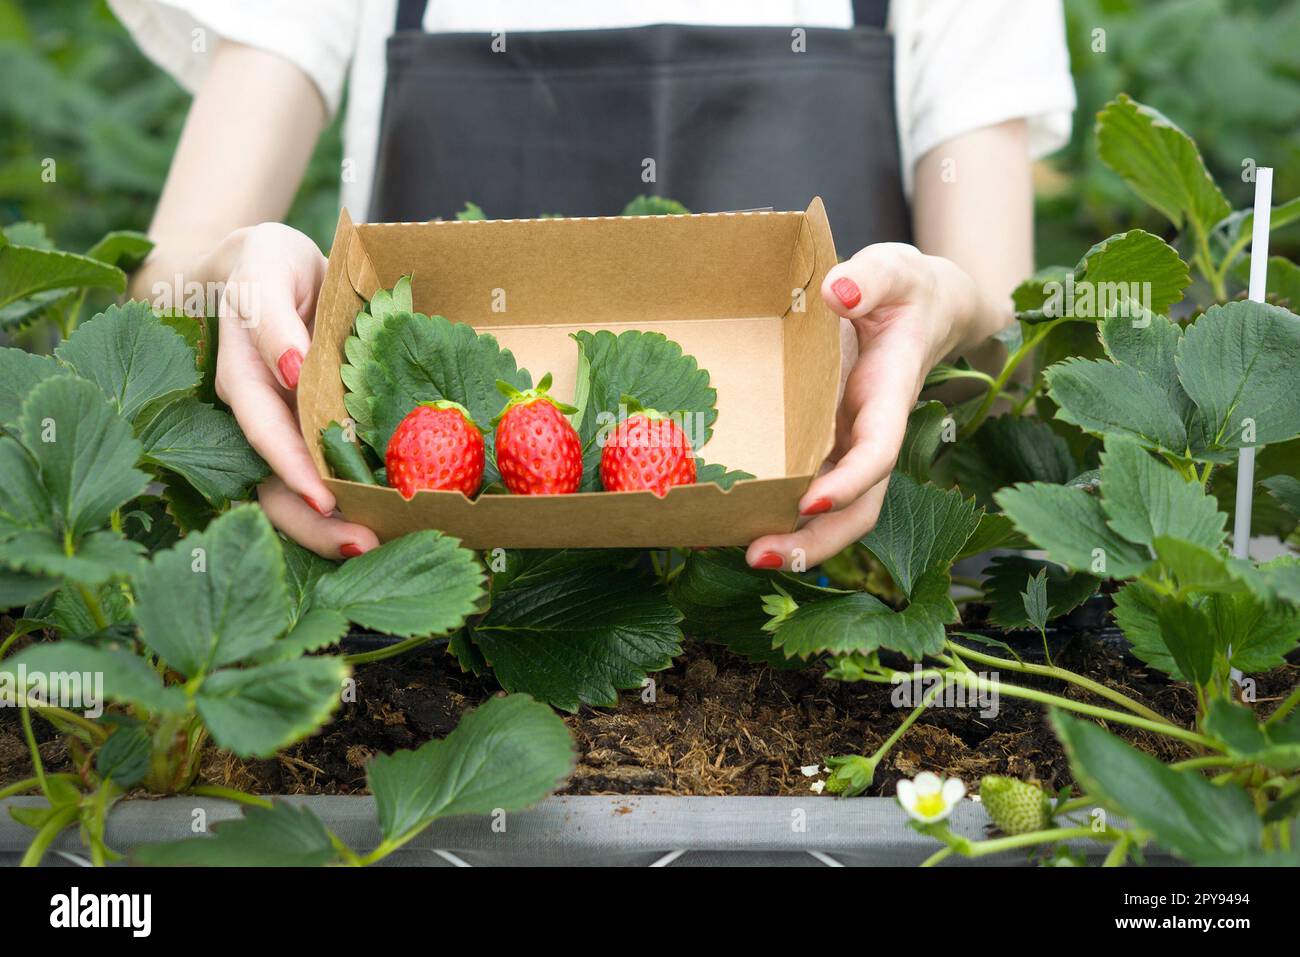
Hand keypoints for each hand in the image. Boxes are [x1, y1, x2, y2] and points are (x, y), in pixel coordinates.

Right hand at [213, 223, 379, 558]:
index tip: (325, 500)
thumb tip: (292, 369)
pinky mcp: (315, 435)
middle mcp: (261, 416)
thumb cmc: (266, 265)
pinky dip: (357, 504)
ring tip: (383, 546)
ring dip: (336, 528)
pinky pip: (330, 478)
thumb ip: (272, 319)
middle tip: (366, 544)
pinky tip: (393, 523)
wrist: (274, 267)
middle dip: (317, 523)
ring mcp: (287, 431)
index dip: (291, 468)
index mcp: (243, 379)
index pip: (263, 431)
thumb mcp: (265, 270)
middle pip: (275, 486)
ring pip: (299, 496)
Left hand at [745, 243, 978, 569]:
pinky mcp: (823, 446)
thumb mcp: (893, 270)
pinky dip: (775, 515)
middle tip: (761, 555)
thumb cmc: (901, 291)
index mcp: (889, 396)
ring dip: (794, 543)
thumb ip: (870, 277)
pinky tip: (729, 526)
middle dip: (816, 541)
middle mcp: (869, 434)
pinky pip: (804, 490)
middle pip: (858, 507)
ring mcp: (847, 447)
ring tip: (743, 556)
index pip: (878, 450)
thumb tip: (839, 291)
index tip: (812, 502)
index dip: (850, 481)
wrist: (916, 308)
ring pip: (832, 514)